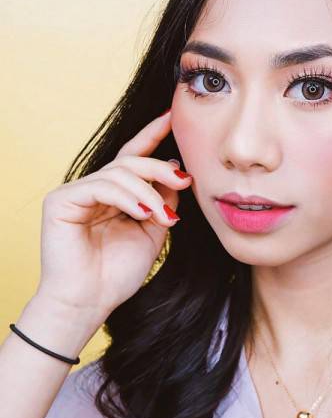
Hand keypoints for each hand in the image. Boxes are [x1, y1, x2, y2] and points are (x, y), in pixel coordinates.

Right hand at [36, 110, 191, 320]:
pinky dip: (127, 197)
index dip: (153, 135)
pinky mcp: (61, 201)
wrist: (91, 301)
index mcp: (116, 195)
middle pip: (131, 161)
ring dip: (148, 192)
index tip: (174, 116)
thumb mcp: (153, 230)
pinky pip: (101, 186)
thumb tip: (177, 174)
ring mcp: (77, 192)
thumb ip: (163, 201)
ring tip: (163, 216)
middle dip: (161, 169)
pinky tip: (142, 212)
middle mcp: (96, 188)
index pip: (135, 157)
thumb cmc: (118, 272)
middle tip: (185, 181)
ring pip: (120, 172)